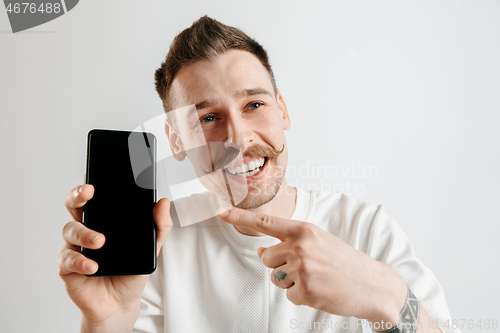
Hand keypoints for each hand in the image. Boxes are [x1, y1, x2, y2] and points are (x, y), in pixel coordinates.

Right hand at [59, 185, 172, 330]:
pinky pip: (67, 259)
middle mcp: (87, 229)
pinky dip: (80, 261)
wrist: (121, 303)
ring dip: (84, 233)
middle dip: (77, 196)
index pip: (95, 197)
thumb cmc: (132, 270)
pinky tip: (93, 266)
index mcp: (105, 220)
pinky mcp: (68, 267)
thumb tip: (163, 203)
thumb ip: (159, 226)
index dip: (90, 186)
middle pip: (75, 205)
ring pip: (70, 230)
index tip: (95, 182)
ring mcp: (76, 247)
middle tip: (88, 194)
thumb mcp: (151, 248)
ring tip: (100, 241)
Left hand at [216, 207, 407, 325]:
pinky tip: (319, 290)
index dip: (239, 217)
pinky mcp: (305, 292)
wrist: (372, 285)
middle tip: (305, 267)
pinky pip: (288, 295)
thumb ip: (290, 241)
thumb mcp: (319, 241)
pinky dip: (301, 295)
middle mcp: (300, 247)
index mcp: (304, 230)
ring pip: (275, 277)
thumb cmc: (344, 260)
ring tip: (315, 278)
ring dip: (290, 281)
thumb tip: (261, 250)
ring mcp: (302, 270)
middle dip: (278, 264)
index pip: (264, 221)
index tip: (220, 211)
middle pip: (266, 257)